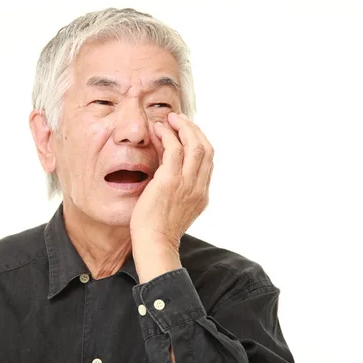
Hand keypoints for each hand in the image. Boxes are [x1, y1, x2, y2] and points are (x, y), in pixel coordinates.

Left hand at [130, 112, 213, 282]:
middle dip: (194, 129)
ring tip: (170, 118)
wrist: (154, 244)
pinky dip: (168, 135)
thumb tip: (168, 175)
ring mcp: (187, 183)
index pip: (208, 161)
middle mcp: (199, 187)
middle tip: (179, 119)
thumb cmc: (158, 231)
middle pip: (206, 148)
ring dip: (183, 127)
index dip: (199, 141)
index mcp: (202, 194)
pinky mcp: (170, 181)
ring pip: (194, 144)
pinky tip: (158, 129)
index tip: (186, 132)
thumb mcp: (176, 209)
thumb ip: (179, 192)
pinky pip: (174, 149)